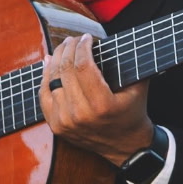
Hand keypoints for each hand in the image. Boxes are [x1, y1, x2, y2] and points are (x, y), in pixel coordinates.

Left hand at [39, 34, 153, 161]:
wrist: (126, 146)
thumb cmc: (133, 112)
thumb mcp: (138, 87)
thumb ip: (128, 63)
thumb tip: (109, 39)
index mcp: (102, 105)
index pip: (84, 66)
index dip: (83, 47)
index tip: (87, 37)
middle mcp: (81, 114)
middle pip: (66, 71)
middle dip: (69, 49)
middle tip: (73, 39)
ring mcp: (65, 122)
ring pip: (52, 81)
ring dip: (56, 60)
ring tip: (63, 48)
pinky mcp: (56, 126)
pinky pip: (44, 95)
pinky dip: (45, 77)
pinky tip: (49, 63)